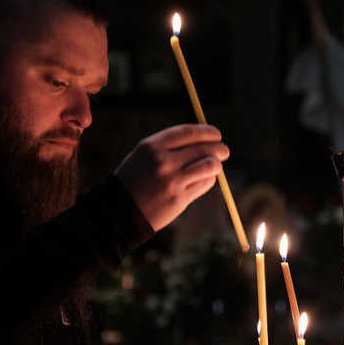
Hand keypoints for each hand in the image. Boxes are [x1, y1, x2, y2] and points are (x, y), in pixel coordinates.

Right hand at [114, 124, 229, 231]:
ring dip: (217, 164)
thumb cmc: (134, 180)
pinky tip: (205, 179)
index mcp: (152, 146)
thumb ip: (169, 146)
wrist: (119, 212)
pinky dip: (209, 180)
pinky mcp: (180, 199)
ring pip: (208, 166)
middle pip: (202, 149)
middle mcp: (163, 161)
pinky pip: (204, 184)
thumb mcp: (144, 155)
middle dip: (218, 148)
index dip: (207, 132)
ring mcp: (172, 181)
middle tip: (224, 151)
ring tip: (217, 165)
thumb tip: (202, 140)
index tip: (216, 134)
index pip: (188, 132)